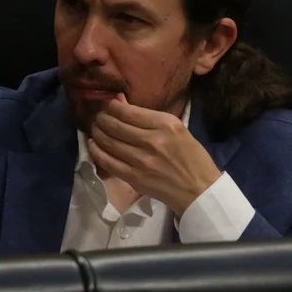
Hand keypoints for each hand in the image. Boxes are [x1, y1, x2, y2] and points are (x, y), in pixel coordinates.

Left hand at [87, 97, 221, 215]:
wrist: (198, 189)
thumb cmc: (191, 156)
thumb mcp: (176, 129)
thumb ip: (147, 117)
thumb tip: (119, 101)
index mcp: (166, 124)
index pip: (128, 111)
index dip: (111, 106)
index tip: (107, 106)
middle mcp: (152, 140)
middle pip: (115, 125)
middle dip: (102, 119)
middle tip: (98, 117)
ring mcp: (142, 160)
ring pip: (109, 142)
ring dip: (97, 133)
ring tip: (95, 129)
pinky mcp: (135, 178)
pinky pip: (108, 162)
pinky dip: (96, 152)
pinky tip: (93, 145)